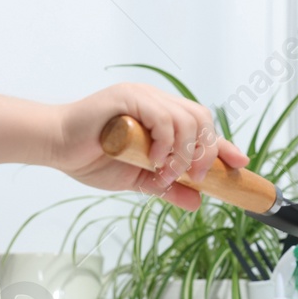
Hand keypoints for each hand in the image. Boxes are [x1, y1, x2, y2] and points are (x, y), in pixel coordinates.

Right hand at [46, 82, 248, 210]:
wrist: (56, 149)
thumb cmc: (90, 158)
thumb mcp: (138, 179)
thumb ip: (166, 186)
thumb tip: (197, 202)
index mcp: (160, 116)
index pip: (202, 124)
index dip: (223, 144)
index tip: (240, 163)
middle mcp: (155, 100)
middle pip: (201, 119)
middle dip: (206, 152)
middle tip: (196, 177)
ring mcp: (142, 97)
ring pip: (186, 119)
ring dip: (182, 154)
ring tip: (163, 173)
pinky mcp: (127, 98)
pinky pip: (162, 118)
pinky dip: (164, 143)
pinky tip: (152, 160)